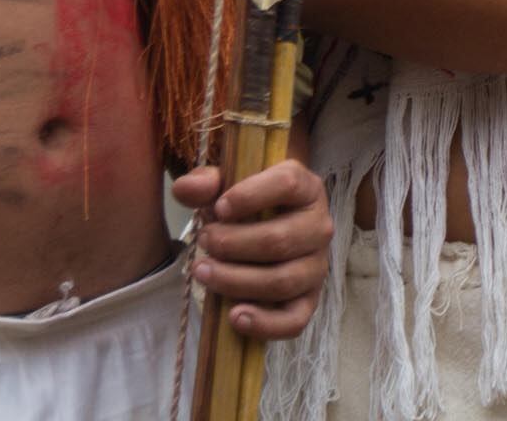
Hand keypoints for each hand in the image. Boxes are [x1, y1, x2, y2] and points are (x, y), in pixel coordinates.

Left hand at [175, 158, 332, 340]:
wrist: (268, 232)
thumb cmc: (247, 206)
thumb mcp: (227, 187)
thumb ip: (205, 182)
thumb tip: (187, 188)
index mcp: (306, 189)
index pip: (288, 184)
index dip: (251, 196)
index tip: (219, 208)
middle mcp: (319, 227)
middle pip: (278, 241)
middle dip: (232, 245)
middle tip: (204, 241)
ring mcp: (317, 266)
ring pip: (281, 281)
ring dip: (236, 280)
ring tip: (203, 272)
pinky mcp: (309, 300)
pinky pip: (294, 320)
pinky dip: (264, 323)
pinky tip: (234, 316)